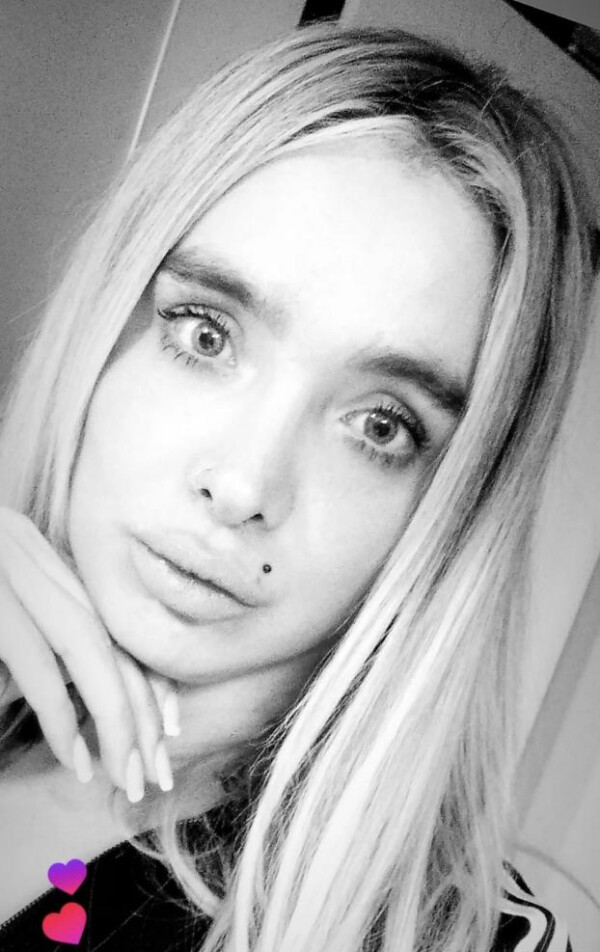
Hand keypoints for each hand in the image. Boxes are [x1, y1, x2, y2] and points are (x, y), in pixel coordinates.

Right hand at [0, 507, 178, 800]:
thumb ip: (32, 638)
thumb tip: (74, 697)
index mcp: (37, 555)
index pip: (111, 622)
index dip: (145, 676)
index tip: (168, 731)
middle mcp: (32, 555)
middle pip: (110, 637)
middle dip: (141, 710)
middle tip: (154, 772)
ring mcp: (7, 572)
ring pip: (88, 649)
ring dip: (115, 719)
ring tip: (126, 776)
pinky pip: (38, 661)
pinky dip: (62, 713)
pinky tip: (77, 757)